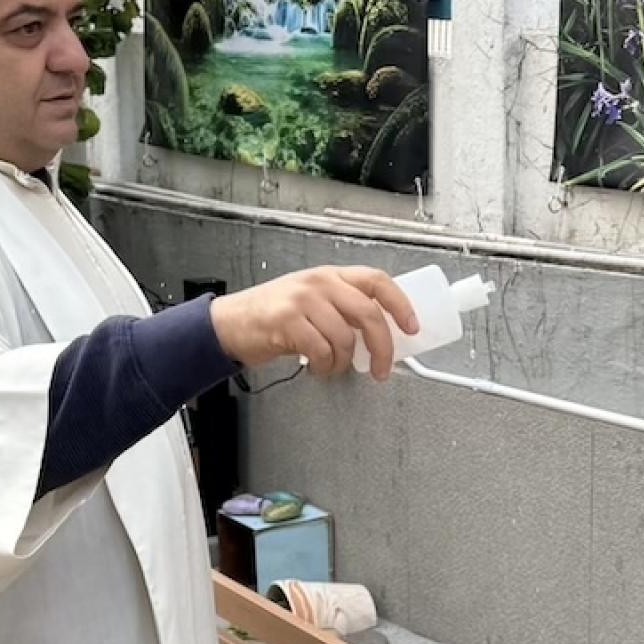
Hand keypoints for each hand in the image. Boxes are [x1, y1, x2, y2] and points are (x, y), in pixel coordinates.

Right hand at [210, 267, 418, 382]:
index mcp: (331, 276)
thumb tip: (381, 335)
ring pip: (345, 338)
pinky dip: (323, 366)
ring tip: (332, 366)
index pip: (377, 281)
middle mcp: (319, 282)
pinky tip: (316, 367)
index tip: (411, 327)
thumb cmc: (273, 316)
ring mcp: (302, 299)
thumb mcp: (313, 302)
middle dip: (382, 347)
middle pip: (368, 314)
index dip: (400, 305)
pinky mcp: (287, 319)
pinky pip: (321, 350)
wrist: (231, 323)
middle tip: (381, 368)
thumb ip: (344, 310)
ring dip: (343, 362)